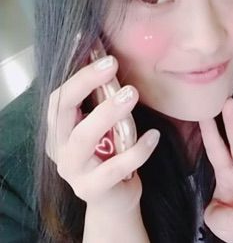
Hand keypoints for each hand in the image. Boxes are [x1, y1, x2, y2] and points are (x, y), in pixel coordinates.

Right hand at [45, 55, 159, 214]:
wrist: (114, 198)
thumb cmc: (111, 153)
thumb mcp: (105, 125)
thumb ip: (104, 100)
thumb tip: (113, 59)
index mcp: (60, 128)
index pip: (60, 96)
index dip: (78, 73)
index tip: (101, 53)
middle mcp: (59, 147)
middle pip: (62, 111)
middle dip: (85, 84)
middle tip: (112, 66)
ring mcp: (73, 171)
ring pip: (83, 138)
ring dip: (107, 113)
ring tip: (132, 94)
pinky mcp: (92, 189)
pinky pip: (115, 167)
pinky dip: (137, 150)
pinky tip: (154, 135)